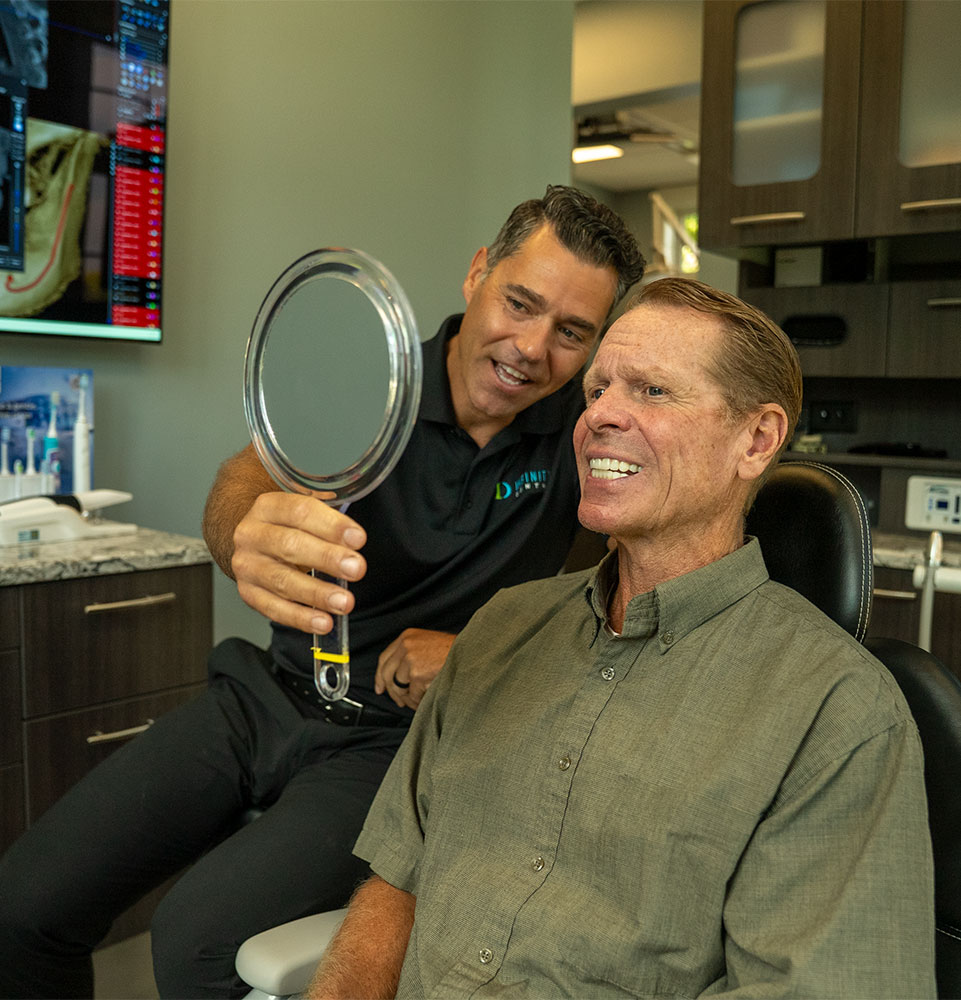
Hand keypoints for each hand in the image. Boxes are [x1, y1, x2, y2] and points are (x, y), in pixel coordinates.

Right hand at [230, 491, 366, 633]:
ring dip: (317, 593)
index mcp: (268, 507)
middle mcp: (252, 534)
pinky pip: (274, 608)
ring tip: (344, 602)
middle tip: (356, 568)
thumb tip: (356, 540)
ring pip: (282, 580)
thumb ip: (328, 523)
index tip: (358, 539)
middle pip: (290, 544)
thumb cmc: (287, 527)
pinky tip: (323, 622)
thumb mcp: (304, 515)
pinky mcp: (248, 593)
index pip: (300, 512)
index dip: (332, 526)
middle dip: (327, 558)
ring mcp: (248, 565)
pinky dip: (301, 618)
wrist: (253, 542)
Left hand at [374, 629, 455, 709]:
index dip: (380, 676)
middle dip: (392, 692)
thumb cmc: (453, 650)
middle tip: (399, 701)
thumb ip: (409, 654)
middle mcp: (406, 646)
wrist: (471, 652)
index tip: (380, 688)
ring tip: (418, 700)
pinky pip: (412, 695)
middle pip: (387, 674)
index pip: (384, 658)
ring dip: (408, 698)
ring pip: (398, 688)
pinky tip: (426, 699)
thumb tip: (394, 678)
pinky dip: (419, 701)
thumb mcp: (426, 643)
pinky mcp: (418, 674)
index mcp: (406, 636)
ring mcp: (411, 660)